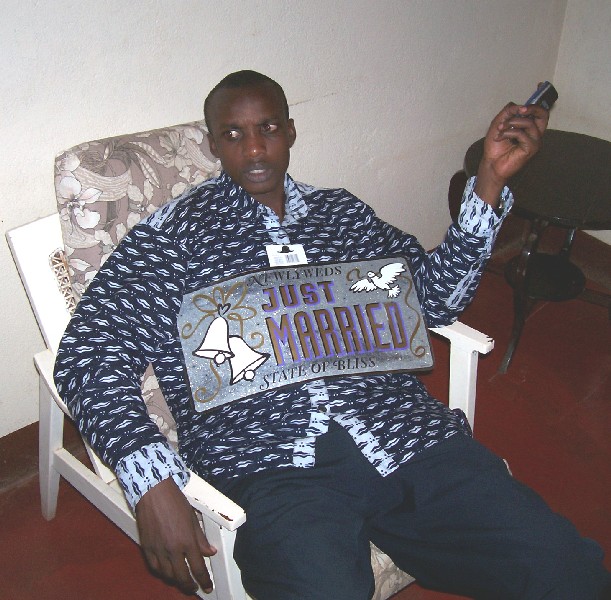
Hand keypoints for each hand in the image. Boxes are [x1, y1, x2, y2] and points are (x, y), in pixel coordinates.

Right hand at [135, 477, 216, 594]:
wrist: (153, 492)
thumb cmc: (175, 501)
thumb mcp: (193, 518)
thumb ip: (200, 538)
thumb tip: (210, 552)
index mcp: (187, 541)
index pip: (198, 568)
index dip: (204, 580)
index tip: (208, 586)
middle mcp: (172, 549)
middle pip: (182, 576)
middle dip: (190, 585)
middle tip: (195, 588)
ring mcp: (158, 550)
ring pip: (167, 575)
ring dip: (176, 580)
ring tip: (182, 580)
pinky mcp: (146, 547)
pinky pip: (154, 567)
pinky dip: (162, 572)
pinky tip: (167, 571)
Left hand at [475, 102, 548, 205]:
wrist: (491, 163)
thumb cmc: (495, 146)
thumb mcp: (499, 124)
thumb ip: (508, 112)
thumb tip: (519, 106)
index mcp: (529, 127)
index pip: (540, 111)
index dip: (539, 99)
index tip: (539, 84)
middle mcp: (535, 133)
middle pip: (543, 114)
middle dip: (530, 108)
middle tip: (519, 110)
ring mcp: (535, 141)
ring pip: (528, 123)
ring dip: (511, 123)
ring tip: (500, 130)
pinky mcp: (531, 149)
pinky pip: (522, 134)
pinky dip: (509, 133)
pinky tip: (501, 138)